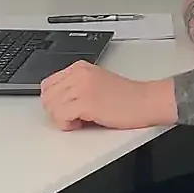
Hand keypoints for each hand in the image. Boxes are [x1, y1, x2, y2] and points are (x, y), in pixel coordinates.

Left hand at [40, 61, 176, 130]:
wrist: (146, 101)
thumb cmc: (126, 97)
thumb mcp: (96, 82)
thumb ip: (75, 86)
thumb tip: (56, 101)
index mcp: (79, 68)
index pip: (48, 84)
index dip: (54, 101)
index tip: (66, 108)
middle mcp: (78, 74)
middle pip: (47, 96)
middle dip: (56, 111)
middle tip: (73, 116)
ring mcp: (81, 87)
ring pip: (52, 107)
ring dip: (62, 118)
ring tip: (79, 119)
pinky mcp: (85, 102)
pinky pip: (60, 117)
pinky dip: (67, 125)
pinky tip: (82, 123)